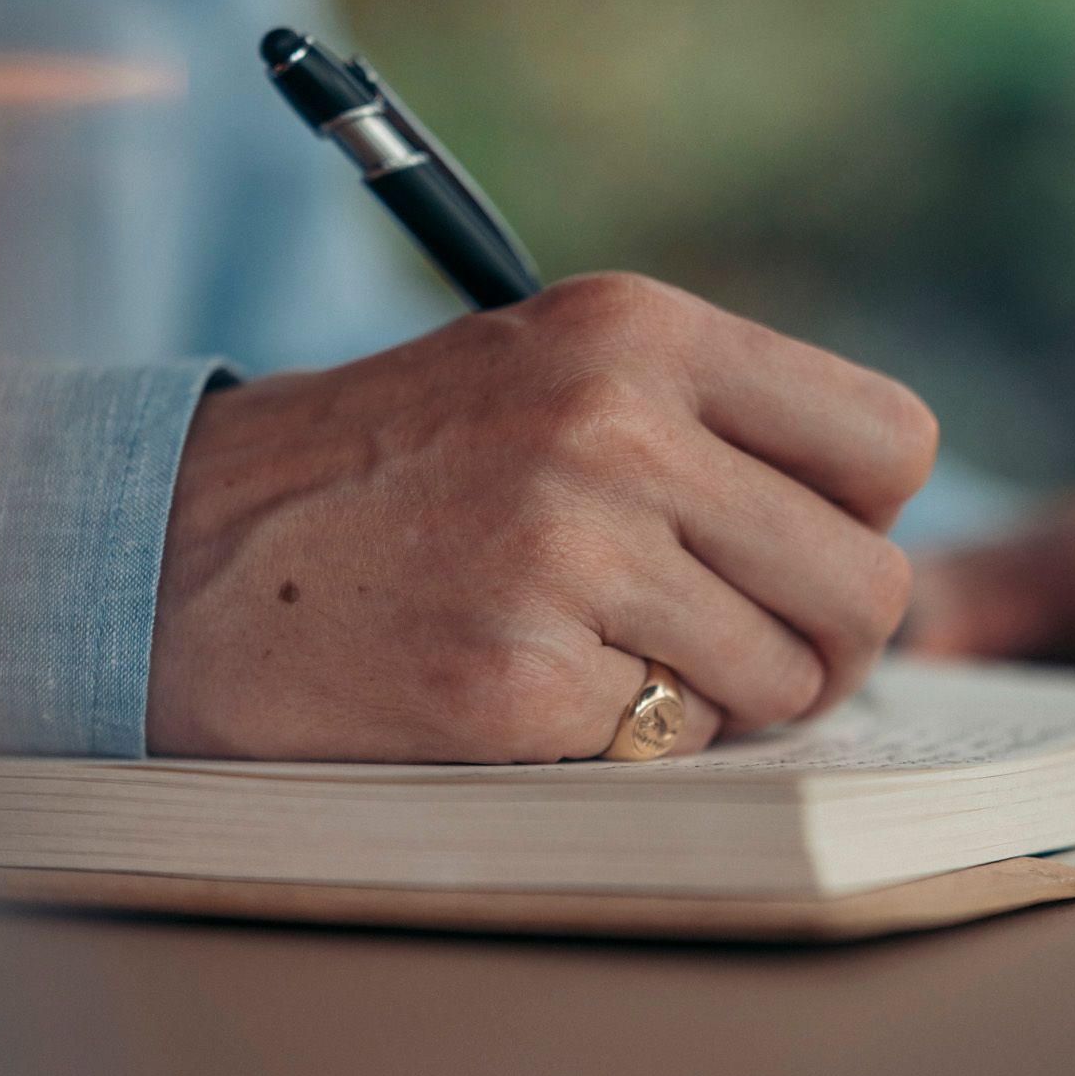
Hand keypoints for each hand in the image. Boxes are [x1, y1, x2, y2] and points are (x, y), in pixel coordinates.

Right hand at [147, 273, 937, 762]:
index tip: (798, 546)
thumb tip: (872, 539)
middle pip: (867, 581)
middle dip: (821, 642)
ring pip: (783, 682)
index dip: (863, 516)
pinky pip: (669, 746)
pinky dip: (617, 741)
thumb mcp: (549, 370)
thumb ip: (707, 423)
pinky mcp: (517, 679)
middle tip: (738, 650)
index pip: (891, 439)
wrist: (183, 551)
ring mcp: (568, 552)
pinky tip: (522, 688)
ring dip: (715, 698)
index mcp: (638, 329)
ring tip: (601, 655)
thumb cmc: (389, 469)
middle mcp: (616, 424)